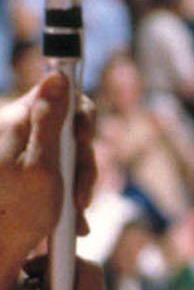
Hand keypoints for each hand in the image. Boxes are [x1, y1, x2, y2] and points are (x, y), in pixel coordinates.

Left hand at [0, 71, 86, 288]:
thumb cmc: (17, 214)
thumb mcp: (42, 165)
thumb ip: (51, 118)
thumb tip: (58, 76)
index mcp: (15, 122)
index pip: (59, 94)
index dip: (80, 117)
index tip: (82, 144)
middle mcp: (14, 131)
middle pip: (66, 125)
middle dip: (81, 159)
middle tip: (81, 192)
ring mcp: (18, 151)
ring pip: (65, 150)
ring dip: (77, 179)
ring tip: (76, 209)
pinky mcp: (23, 170)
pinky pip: (55, 167)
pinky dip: (66, 188)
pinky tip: (70, 212)